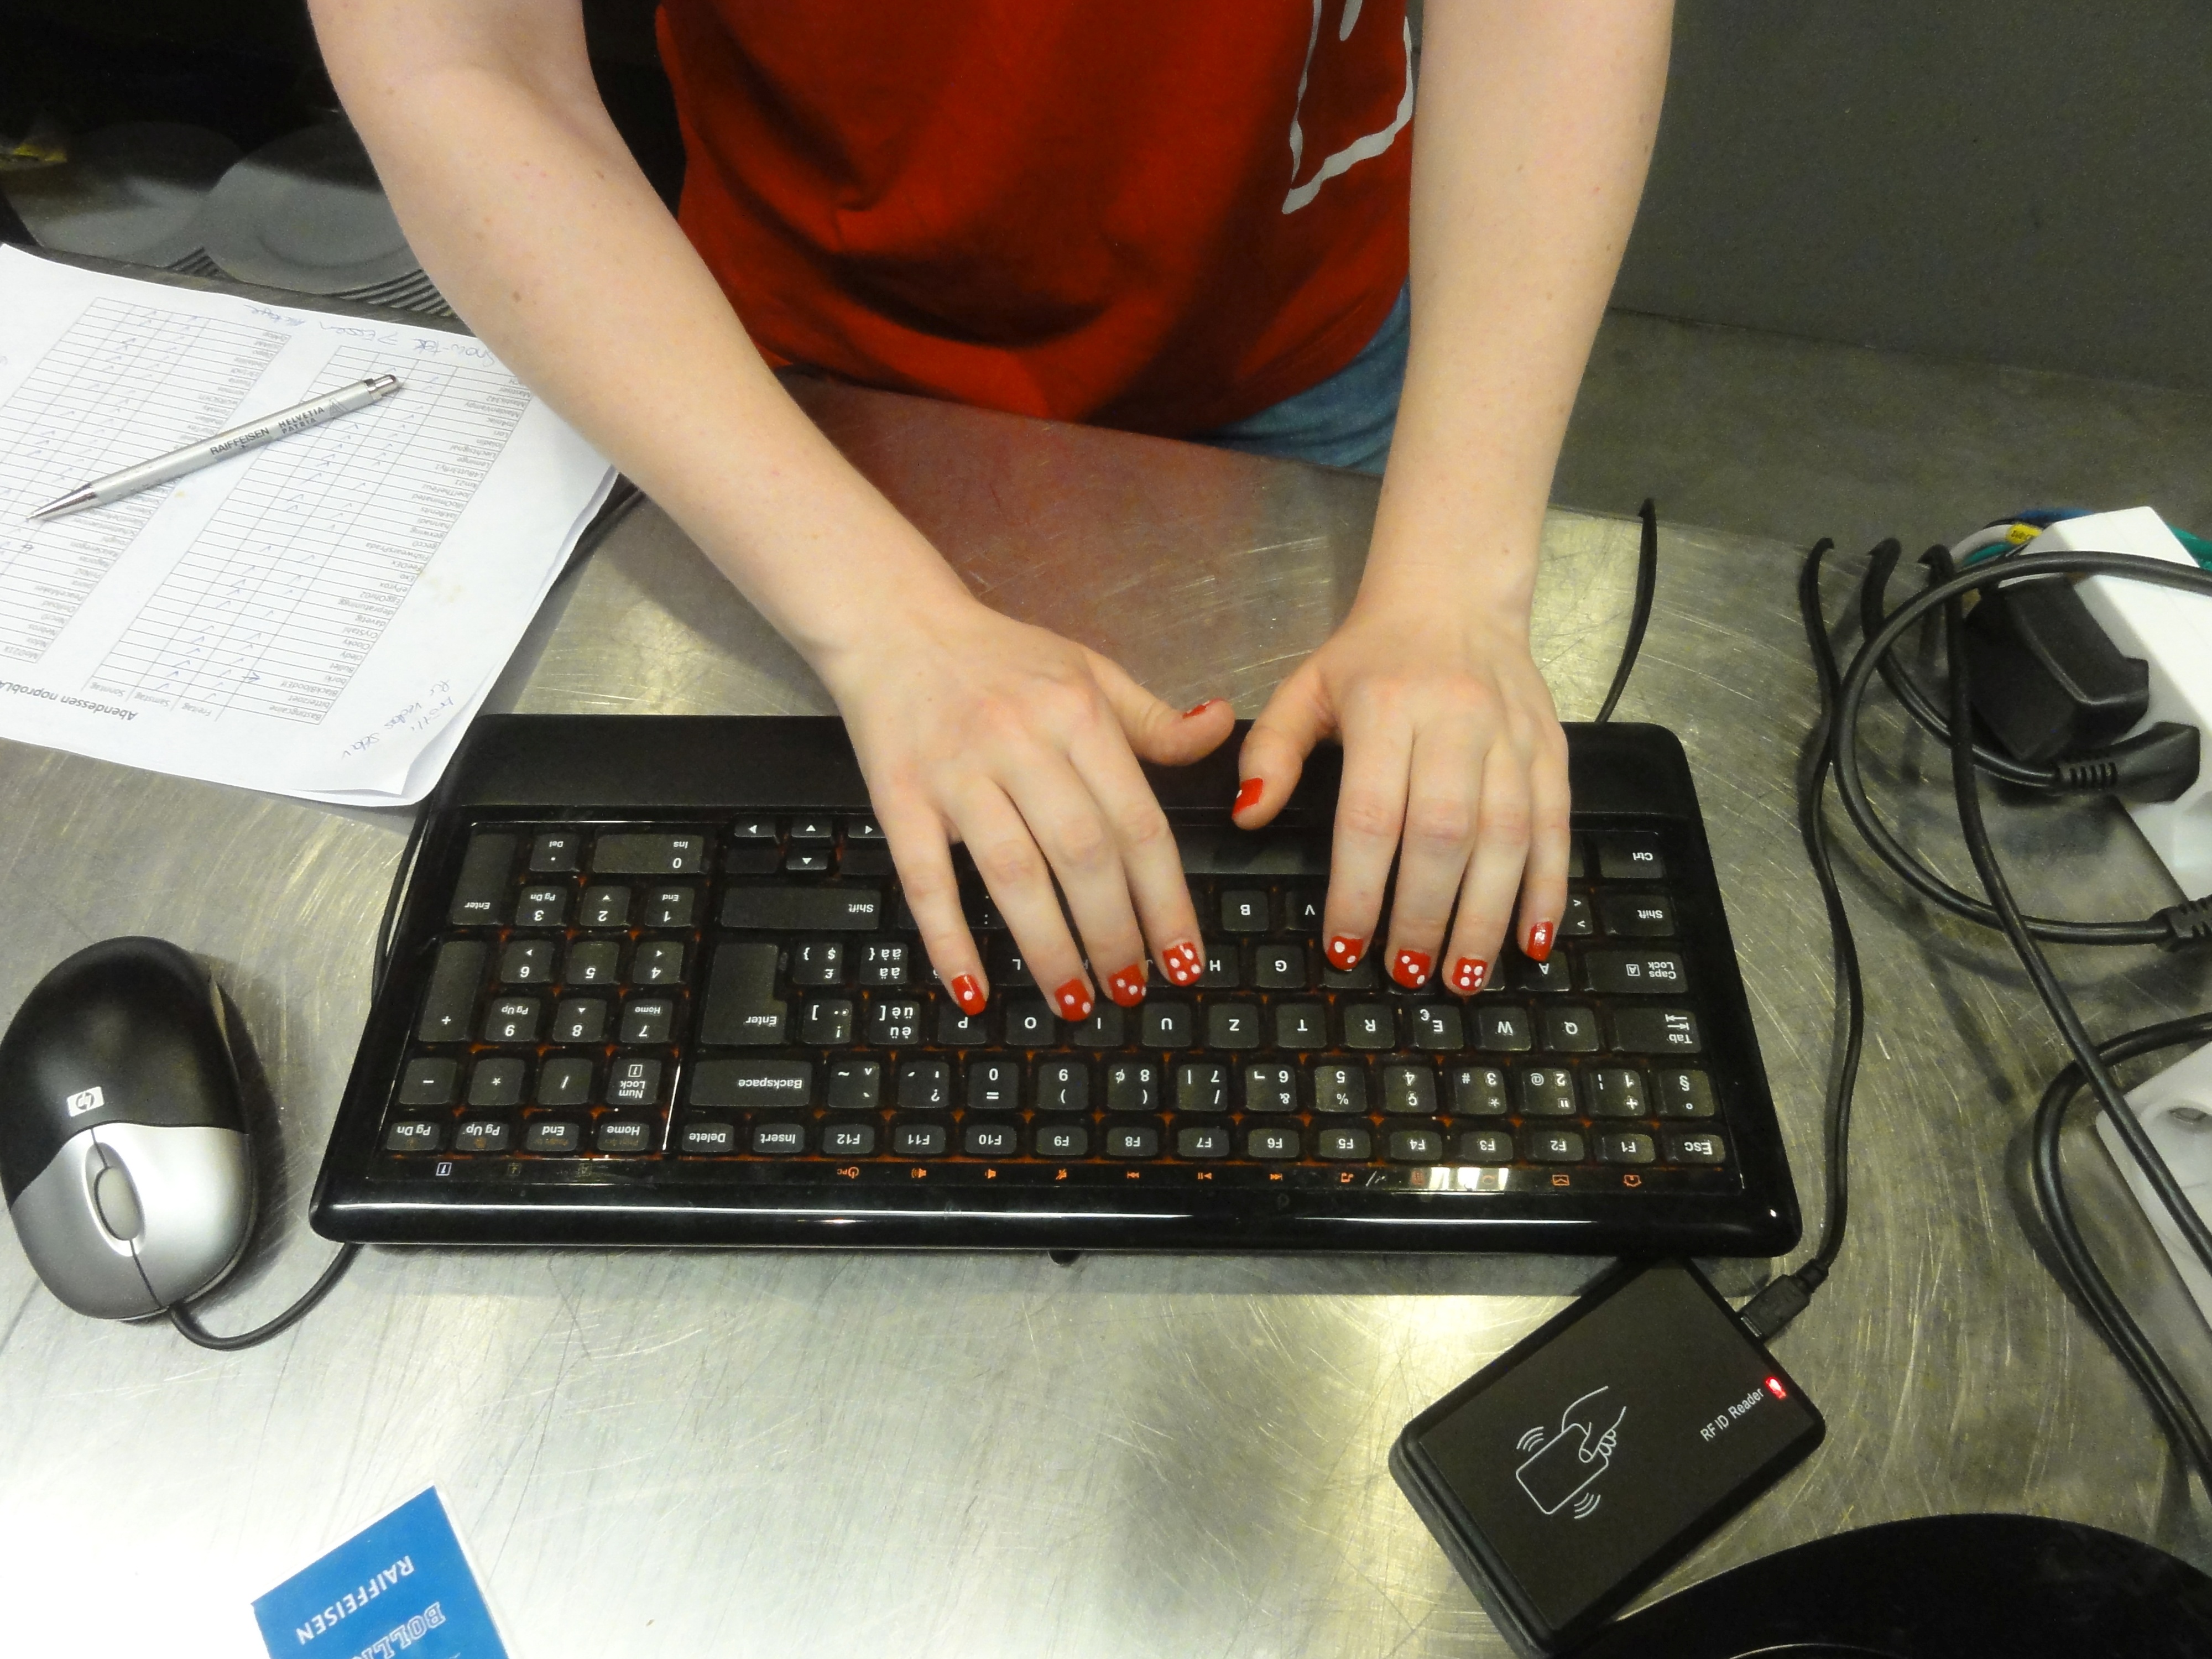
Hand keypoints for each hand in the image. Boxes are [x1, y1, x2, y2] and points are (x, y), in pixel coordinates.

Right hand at [817, 595, 1232, 1016]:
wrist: (894, 625)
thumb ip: (1153, 719)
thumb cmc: (997, 658)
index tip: (1184, 957)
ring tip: (1075, 1001)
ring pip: (1014, 874)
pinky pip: (927, 880)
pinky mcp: (899, 797)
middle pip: (1083, 856)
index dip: (1166, 899)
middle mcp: (1022, 743)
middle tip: (1133, 991)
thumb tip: (1222, 730)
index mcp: (1078, 716)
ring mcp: (958, 772)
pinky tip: (973, 990)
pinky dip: (949, 940)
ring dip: (1049, 948)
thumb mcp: (1088, 672)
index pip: (1138, 823)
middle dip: (1115, 935)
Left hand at [1233, 596, 1568, 994]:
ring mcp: (1512, 738)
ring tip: (1463, 977)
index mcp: (1386, 708)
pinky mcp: (1551, 749)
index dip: (1360, 889)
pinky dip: (1548, 889)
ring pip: (1507, 838)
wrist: (1456, 594)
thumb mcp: (1304, 689)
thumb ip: (1271, 753)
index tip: (1345, 946)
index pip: (1372, 815)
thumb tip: (1249, 817)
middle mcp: (1456, 722)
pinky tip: (1533, 942)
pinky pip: (1557, 827)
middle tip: (1405, 975)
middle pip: (1443, 834)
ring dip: (1487, 916)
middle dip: (1424, 914)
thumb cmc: (1372, 655)